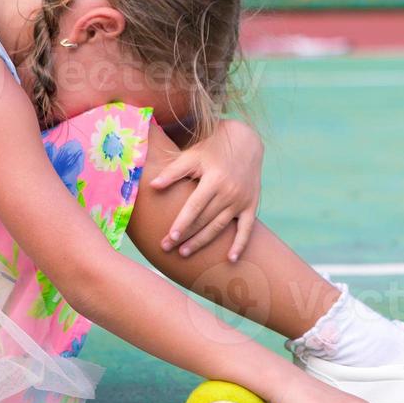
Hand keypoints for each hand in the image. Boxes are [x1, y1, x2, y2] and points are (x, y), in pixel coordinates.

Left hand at [150, 119, 263, 261]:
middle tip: (167, 249)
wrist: (245, 142)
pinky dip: (240, 244)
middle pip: (204, 220)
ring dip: (203, 242)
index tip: (169, 237)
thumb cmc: (212, 149)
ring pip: (220, 227)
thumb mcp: (193, 155)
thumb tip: (152, 186)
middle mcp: (229, 192)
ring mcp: (241, 200)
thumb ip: (173, 172)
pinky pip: (246, 229)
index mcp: (214, 179)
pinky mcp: (251, 205)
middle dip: (186, 236)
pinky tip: (231, 259)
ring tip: (184, 253)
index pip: (195, 206)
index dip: (182, 223)